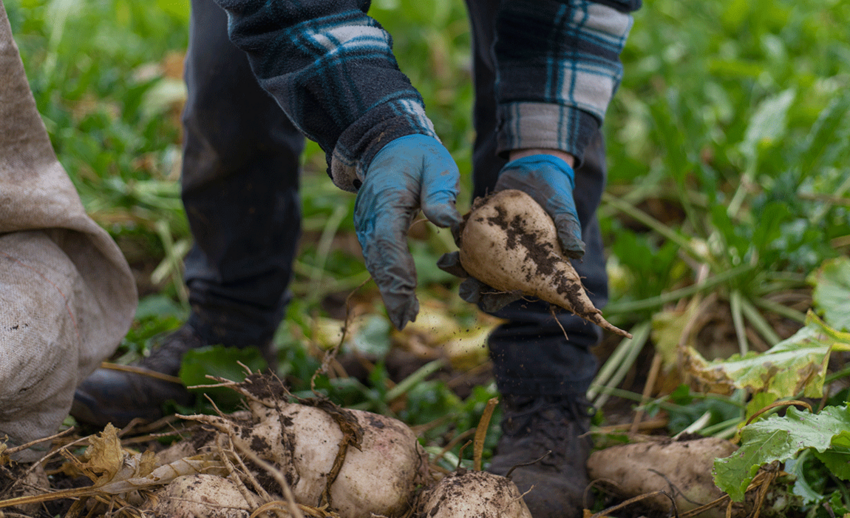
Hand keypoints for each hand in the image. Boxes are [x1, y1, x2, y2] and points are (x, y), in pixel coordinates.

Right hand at [355, 134, 461, 329]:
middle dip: (392, 290)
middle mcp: (370, 217)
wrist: (390, 146)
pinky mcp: (372, 232)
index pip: (389, 239)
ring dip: (390, 291)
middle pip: (378, 259)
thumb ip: (440, 192)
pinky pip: (379, 261)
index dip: (397, 268)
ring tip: (406, 317)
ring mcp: (368, 225)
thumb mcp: (436, 165)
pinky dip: (389, 282)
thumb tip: (447, 221)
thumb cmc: (419, 157)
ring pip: (376, 264)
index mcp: (386, 199)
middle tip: (406, 319)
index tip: (408, 291)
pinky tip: (404, 302)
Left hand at [438, 153, 583, 311]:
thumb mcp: (564, 209)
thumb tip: (577, 253)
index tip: (490, 302)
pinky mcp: (481, 221)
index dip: (502, 299)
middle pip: (488, 280)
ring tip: (448, 264)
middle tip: (467, 290)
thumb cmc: (555, 192)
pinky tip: (452, 236)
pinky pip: (466, 233)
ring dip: (459, 265)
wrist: (536, 165)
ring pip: (473, 259)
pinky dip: (459, 235)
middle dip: (474, 289)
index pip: (515, 288)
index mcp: (529, 262)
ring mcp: (492, 239)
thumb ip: (569, 229)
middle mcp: (508, 255)